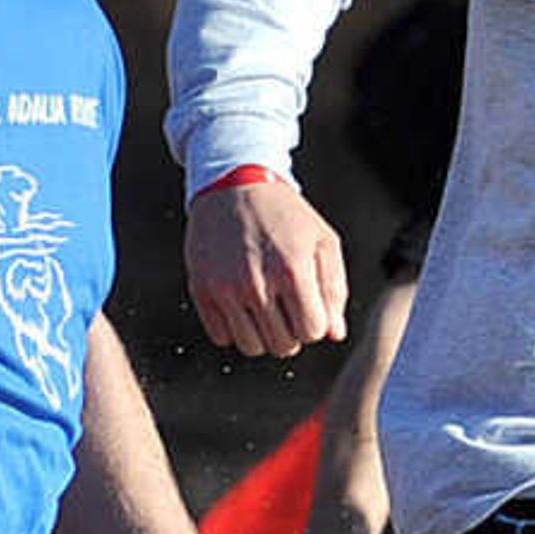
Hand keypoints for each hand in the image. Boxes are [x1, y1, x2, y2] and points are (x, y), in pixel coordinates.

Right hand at [185, 178, 350, 358]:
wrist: (233, 186)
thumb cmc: (286, 216)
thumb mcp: (322, 242)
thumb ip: (333, 290)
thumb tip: (334, 334)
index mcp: (291, 269)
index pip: (311, 332)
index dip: (315, 324)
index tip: (310, 305)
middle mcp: (255, 282)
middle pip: (283, 345)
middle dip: (292, 331)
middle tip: (287, 305)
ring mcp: (224, 288)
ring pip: (252, 347)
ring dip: (264, 334)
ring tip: (267, 306)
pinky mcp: (201, 289)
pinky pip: (222, 338)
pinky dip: (235, 329)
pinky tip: (243, 305)